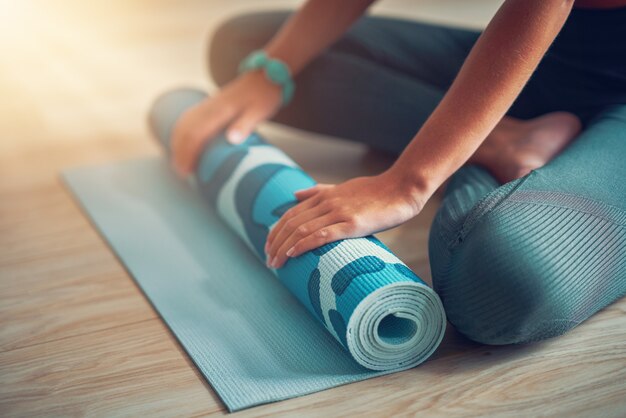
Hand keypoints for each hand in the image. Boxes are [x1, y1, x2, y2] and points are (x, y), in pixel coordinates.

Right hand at [171, 71, 281, 174]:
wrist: (264, 77)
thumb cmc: (263, 96)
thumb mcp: (259, 112)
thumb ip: (244, 125)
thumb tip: (230, 140)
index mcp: (220, 110)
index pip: (195, 133)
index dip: (188, 153)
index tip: (186, 170)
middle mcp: (209, 107)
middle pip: (184, 131)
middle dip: (179, 152)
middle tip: (181, 172)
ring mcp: (206, 105)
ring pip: (183, 124)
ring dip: (177, 143)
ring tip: (179, 163)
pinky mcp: (208, 105)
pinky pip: (188, 119)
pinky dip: (181, 133)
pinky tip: (181, 144)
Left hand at [264, 169, 426, 268]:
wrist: (402, 188)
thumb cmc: (376, 192)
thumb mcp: (343, 188)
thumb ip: (319, 191)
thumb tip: (295, 194)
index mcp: (323, 195)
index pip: (290, 214)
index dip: (276, 231)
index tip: (268, 246)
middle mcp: (327, 203)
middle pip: (291, 224)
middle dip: (275, 243)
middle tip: (269, 261)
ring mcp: (339, 213)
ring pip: (302, 230)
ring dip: (284, 248)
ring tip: (276, 264)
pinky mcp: (353, 224)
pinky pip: (322, 235)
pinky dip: (304, 244)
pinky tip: (293, 254)